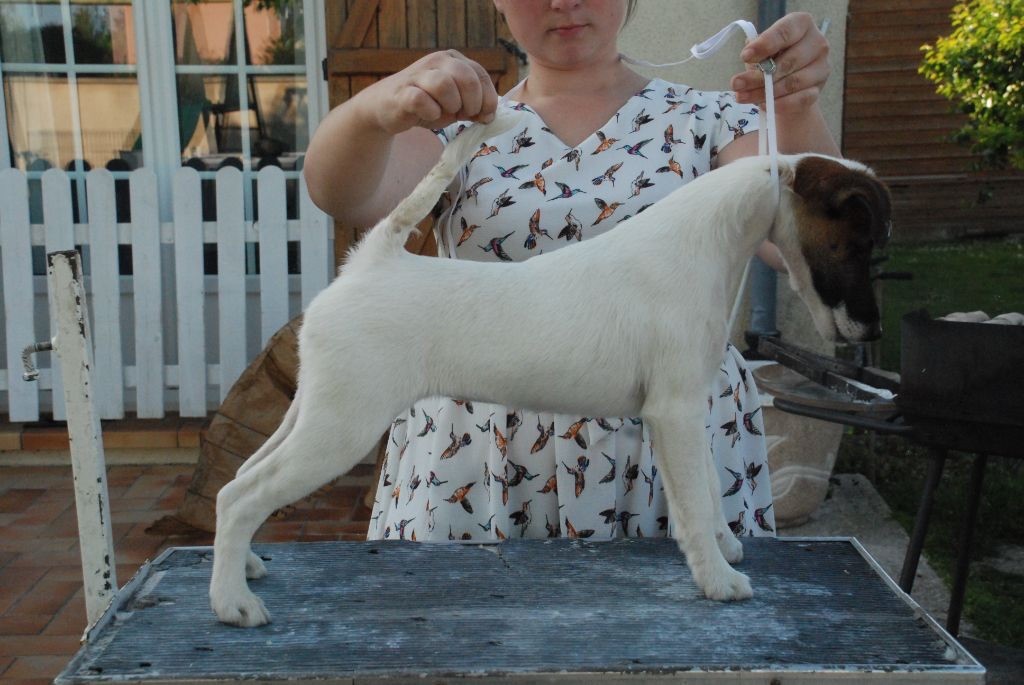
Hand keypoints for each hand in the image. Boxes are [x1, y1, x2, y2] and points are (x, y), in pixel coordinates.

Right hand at [359, 50, 498, 134]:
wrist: (387, 106)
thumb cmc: (426, 104)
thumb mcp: (455, 104)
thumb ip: (474, 106)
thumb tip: (490, 116)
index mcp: (453, 60)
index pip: (480, 75)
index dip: (488, 99)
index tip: (485, 116)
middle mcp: (437, 62)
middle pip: (466, 78)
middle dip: (472, 103)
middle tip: (465, 116)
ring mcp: (418, 74)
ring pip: (444, 85)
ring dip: (451, 106)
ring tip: (445, 114)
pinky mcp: (403, 91)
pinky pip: (421, 100)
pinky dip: (430, 112)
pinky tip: (429, 115)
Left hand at [730, 12, 829, 114]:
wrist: (788, 85)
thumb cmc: (773, 60)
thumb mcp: (762, 51)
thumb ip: (756, 52)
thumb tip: (748, 56)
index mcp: (802, 24)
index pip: (785, 32)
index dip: (764, 45)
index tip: (745, 56)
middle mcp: (817, 43)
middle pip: (788, 61)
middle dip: (758, 76)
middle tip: (736, 84)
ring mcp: (821, 68)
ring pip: (792, 83)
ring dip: (765, 92)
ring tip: (743, 97)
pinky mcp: (819, 90)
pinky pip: (800, 100)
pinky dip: (780, 104)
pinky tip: (764, 105)